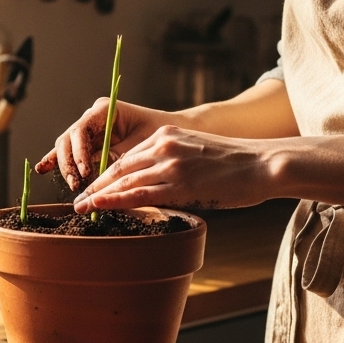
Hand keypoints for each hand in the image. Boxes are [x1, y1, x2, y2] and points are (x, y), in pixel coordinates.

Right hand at [35, 99, 173, 191]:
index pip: (80, 131)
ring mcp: (89, 129)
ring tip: (74, 185)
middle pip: (68, 139)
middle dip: (69, 163)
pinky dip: (57, 160)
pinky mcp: (89, 142)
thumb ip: (117, 158)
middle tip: (77, 184)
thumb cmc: (162, 135)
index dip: (79, 153)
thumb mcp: (140, 146)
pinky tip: (43, 168)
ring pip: (66, 147)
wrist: (177, 131)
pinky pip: (70, 152)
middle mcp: (92, 117)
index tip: (86, 172)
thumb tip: (99, 178)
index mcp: (104, 109)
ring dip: (66, 167)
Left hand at [71, 126, 273, 213]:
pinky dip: (115, 200)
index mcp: (166, 136)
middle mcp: (163, 146)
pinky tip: (99, 206)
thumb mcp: (197, 152)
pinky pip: (139, 194)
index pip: (127, 156)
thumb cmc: (236, 164)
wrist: (264, 163)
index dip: (107, 173)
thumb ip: (173, 163)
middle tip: (79, 198)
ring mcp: (170, 164)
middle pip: (119, 167)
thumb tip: (156, 186)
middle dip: (96, 184)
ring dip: (99, 194)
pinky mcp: (179, 184)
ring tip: (81, 207)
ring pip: (124, 181)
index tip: (93, 185)